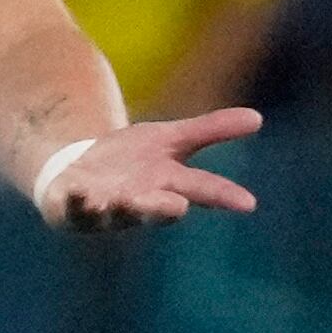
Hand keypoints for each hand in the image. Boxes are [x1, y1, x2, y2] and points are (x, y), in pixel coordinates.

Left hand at [39, 106, 261, 230]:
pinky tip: (79, 191)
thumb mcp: (170, 139)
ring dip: (119, 208)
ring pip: (116, 213)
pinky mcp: (73, 209)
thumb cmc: (133, 160)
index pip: (201, 188)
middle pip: (157, 208)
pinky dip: (77, 201)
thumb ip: (210, 131)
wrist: (80, 170)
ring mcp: (106, 209)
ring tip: (121, 199)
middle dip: (164, 208)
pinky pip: (74, 209)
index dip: (224, 195)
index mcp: (168, 184)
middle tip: (178, 207)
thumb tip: (259, 118)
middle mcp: (140, 202)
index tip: (248, 202)